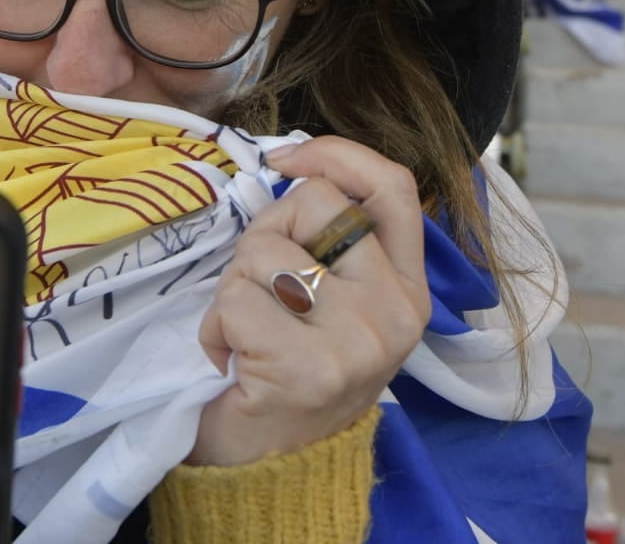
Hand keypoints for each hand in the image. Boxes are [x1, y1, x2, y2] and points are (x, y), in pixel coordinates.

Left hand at [190, 137, 430, 466]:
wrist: (272, 469)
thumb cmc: (290, 372)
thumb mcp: (333, 303)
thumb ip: (331, 243)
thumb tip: (292, 168)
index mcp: (408, 289)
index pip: (393, 186)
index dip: (336, 154)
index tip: (285, 159)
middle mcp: (396, 311)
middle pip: (317, 202)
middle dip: (266, 232)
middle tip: (260, 288)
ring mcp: (357, 341)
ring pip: (265, 249)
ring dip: (235, 285)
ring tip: (246, 332)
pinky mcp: (308, 367)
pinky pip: (236, 298)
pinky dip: (216, 324)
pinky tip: (232, 359)